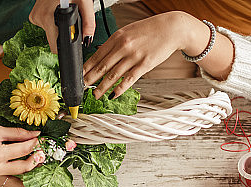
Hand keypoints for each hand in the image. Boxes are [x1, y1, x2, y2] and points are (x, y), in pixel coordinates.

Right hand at [0, 124, 44, 186]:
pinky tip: (23, 180)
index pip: (24, 149)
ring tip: (32, 165)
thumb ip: (16, 133)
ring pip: (20, 184)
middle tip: (39, 151)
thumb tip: (34, 134)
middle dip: (36, 158)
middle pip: (26, 167)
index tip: (38, 138)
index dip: (34, 142)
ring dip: (30, 176)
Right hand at [29, 0, 95, 52]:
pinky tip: (57, 9)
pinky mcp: (34, 14)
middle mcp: (39, 18)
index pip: (55, 46)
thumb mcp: (83, 2)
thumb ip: (88, 23)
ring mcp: (35, 16)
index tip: (72, 40)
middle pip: (54, 38)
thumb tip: (88, 39)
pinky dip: (53, 20)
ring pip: (50, 31)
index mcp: (48, 17)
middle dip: (64, 32)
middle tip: (71, 17)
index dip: (66, 45)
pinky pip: (45, 23)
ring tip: (64, 10)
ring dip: (59, 25)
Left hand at [83, 12, 200, 98]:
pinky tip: (113, 95)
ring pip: (113, 75)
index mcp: (117, 37)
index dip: (86, 67)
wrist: (171, 28)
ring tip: (95, 95)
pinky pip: (129, 79)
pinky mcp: (145, 64)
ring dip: (102, 87)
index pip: (97, 55)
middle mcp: (123, 46)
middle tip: (82, 88)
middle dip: (90, 79)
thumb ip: (116, 43)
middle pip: (102, 66)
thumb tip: (103, 56)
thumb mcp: (128, 31)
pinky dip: (120, 89)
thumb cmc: (150, 30)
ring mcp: (134, 56)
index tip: (79, 76)